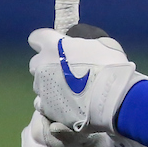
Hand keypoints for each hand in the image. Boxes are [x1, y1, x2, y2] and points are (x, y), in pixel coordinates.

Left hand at [28, 27, 147, 133]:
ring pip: (40, 84)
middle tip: (65, 69)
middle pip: (36, 63)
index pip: (36, 38)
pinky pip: (44, 103)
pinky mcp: (46, 108)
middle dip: (47, 64)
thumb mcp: (101, 43)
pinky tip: (68, 103)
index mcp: (53, 46)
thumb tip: (80, 47)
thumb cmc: (109, 65)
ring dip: (50, 84)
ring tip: (70, 89)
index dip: (45, 41)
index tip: (56, 45)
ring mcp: (42, 89)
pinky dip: (53, 102)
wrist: (111, 97)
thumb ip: (82, 44)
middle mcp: (42, 66)